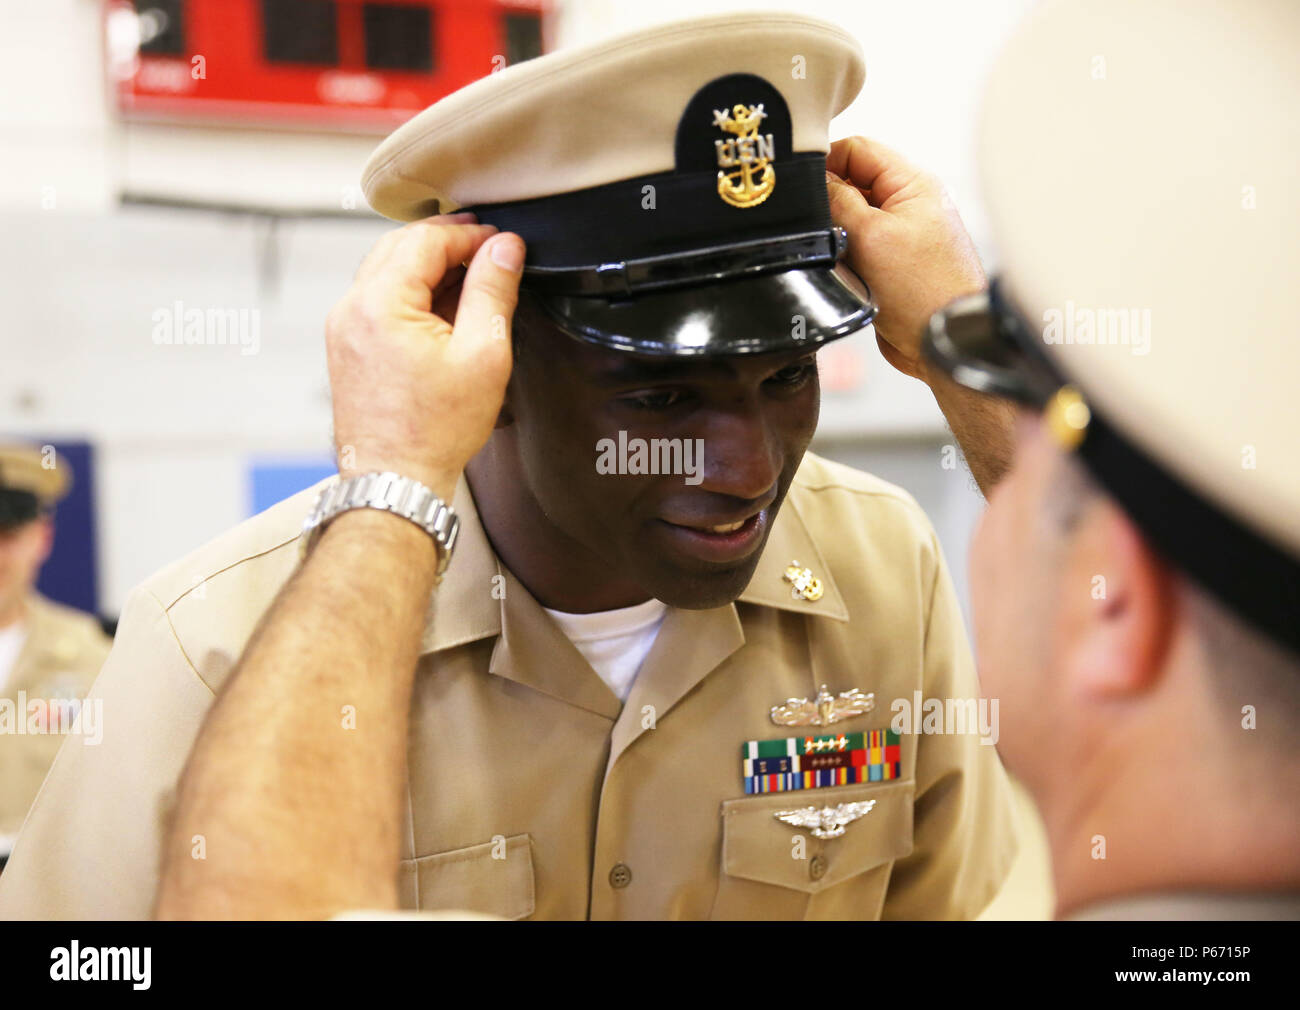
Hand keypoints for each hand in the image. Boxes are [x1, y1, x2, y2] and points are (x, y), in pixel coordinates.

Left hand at [324, 213, 523, 501]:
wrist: (395, 480)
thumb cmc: (436, 430)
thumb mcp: (482, 354)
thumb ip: (492, 292)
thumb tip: (504, 248)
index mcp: (380, 302)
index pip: (426, 240)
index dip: (470, 234)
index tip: (502, 242)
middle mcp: (351, 307)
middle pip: (399, 246)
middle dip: (446, 241)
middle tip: (488, 249)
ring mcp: (343, 327)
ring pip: (385, 270)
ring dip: (426, 264)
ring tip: (470, 277)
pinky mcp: (345, 346)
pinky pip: (377, 299)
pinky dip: (409, 290)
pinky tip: (442, 308)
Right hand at [826, 136, 985, 382]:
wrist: (943, 344)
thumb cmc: (924, 292)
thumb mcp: (871, 236)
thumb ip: (839, 201)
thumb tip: (815, 180)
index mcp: (913, 185)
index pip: (859, 149)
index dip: (826, 161)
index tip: (801, 184)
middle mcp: (908, 205)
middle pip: (852, 183)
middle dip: (829, 203)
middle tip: (819, 226)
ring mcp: (899, 235)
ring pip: (849, 219)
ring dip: (836, 235)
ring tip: (839, 256)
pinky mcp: (889, 264)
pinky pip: (855, 248)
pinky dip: (843, 258)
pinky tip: (844, 273)